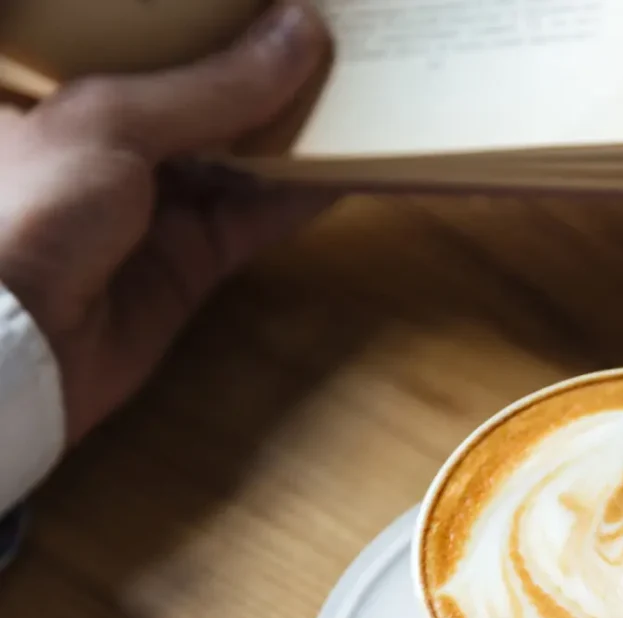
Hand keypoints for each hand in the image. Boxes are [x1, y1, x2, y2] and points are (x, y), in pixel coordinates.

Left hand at [0, 1, 331, 445]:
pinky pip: (254, 221)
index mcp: (64, 81)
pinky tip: (350, 170)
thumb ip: (211, 85)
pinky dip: (300, 199)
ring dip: (294, 133)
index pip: (146, 33)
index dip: (210, 16)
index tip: (273, 1)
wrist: (17, 347)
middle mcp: (111, 139)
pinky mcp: (190, 263)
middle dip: (262, 71)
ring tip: (359, 94)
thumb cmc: (31, 205)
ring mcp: (152, 205)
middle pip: (202, 95)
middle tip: (332, 39)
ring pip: (237, 159)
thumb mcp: (114, 121)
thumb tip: (300, 32)